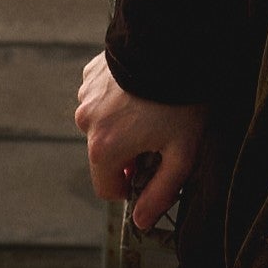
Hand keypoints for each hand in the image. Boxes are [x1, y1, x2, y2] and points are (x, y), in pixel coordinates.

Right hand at [75, 52, 207, 233]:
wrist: (174, 45)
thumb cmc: (181, 102)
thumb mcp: (182, 153)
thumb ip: (161, 192)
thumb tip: (142, 222)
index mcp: (104, 149)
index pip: (108, 188)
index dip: (132, 186)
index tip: (153, 171)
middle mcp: (86, 123)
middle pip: (105, 156)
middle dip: (129, 153)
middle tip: (161, 136)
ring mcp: (85, 96)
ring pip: (102, 126)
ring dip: (123, 125)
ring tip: (153, 108)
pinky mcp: (90, 74)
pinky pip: (101, 99)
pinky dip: (118, 100)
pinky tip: (142, 90)